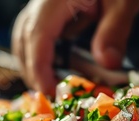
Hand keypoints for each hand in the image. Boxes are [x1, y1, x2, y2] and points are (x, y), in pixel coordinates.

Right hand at [11, 0, 138, 95]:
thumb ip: (114, 30)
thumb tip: (106, 62)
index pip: (38, 38)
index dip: (39, 69)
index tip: (48, 92)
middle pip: (23, 36)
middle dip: (31, 67)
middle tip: (46, 92)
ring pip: (27, 31)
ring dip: (34, 58)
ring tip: (50, 80)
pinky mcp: (54, 1)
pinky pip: (40, 25)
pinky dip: (45, 46)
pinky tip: (62, 57)